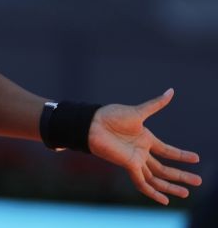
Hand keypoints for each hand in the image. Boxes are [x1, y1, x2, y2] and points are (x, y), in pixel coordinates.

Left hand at [88, 88, 201, 204]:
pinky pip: (142, 183)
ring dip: (171, 186)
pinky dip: (152, 192)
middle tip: (198, 182)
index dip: (181, 155)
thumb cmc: (111, 115)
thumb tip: (171, 91)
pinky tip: (164, 200)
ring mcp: (135, 159)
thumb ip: (156, 104)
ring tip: (186, 193)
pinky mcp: (128, 165)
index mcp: (145, 138)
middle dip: (181, 175)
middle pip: (164, 168)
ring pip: (156, 177)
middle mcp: (141, 151)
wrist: (92, 123)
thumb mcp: (138, 111)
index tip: (196, 158)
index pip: (168, 151)